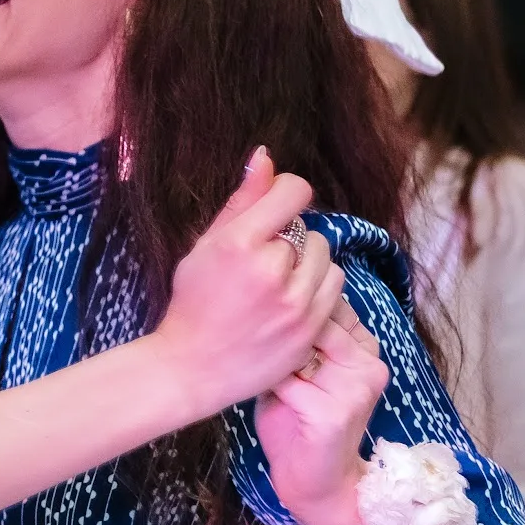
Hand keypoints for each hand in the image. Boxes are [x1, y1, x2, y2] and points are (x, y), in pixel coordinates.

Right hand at [149, 148, 345, 418]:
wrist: (191, 368)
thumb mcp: (205, 246)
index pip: (294, 192)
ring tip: (277, 283)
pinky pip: (334, 288)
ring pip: (324, 257)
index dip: (286, 195)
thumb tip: (266, 156)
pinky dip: (316, 289)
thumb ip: (242, 201)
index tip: (275, 210)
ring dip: (306, 264)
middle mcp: (271, 271)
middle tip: (261, 264)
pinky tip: (289, 301)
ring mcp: (295, 304)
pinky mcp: (310, 330)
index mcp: (239, 243)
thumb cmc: (192, 303)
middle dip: (289, 240)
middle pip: (308, 229)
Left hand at [256, 298, 389, 524]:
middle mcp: (368, 364)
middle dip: (279, 331)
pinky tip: (266, 397)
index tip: (267, 318)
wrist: (316, 482)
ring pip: (301, 347)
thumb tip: (267, 301)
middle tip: (255, 347)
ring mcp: (356, 388)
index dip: (293, 309)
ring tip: (260, 373)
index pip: (331, 305)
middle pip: (316, 322)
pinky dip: (269, 386)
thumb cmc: (300, 424)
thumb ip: (297, 339)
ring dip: (273, 359)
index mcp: (365, 349)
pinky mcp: (335, 412)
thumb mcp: (301, 373)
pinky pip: (288, 382)